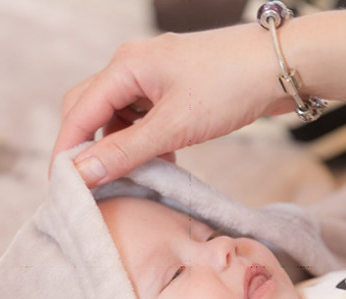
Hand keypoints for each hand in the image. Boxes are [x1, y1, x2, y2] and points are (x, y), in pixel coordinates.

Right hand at [51, 24, 291, 186]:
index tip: (62, 187)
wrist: (283, 66)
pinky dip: (145, 142)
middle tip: (92, 185)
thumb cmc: (232, 85)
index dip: (67, 151)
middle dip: (90, 148)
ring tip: (136, 176)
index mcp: (126, 65)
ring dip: (122, 148)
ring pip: (119, 117)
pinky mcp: (174, 89)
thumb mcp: (175, 125)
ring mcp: (154, 76)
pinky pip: (144, 118)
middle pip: (92, 110)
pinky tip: (161, 161)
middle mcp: (133, 65)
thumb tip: (82, 174)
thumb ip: (126, 151)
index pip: (79, 111)